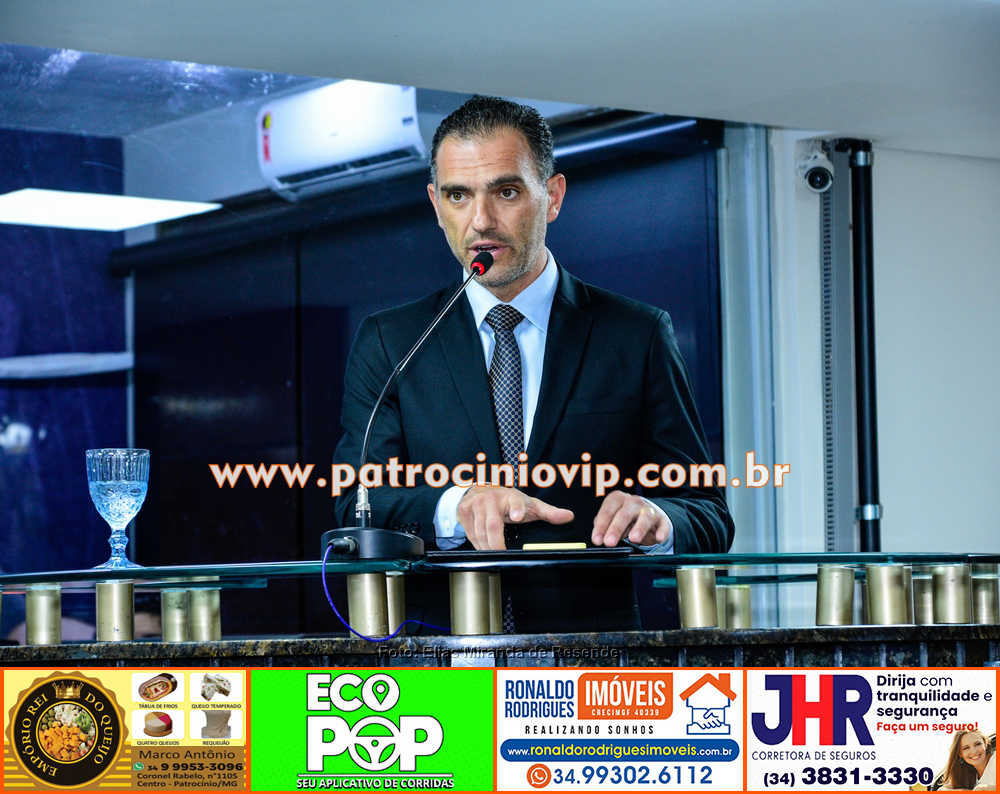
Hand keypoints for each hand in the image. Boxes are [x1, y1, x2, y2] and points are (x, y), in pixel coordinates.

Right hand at [457, 486, 573, 549]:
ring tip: (493, 552)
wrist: (480, 489)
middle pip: (493, 526)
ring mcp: (476, 504)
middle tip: (501, 554)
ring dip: (486, 547)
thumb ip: (549, 512)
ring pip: (480, 532)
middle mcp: (492, 498)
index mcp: (512, 497)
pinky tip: (483, 546)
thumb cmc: (508, 501)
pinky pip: (470, 533)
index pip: (515, 501)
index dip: (517, 508)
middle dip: (497, 544)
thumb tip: (569, 517)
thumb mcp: (529, 505)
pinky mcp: (464, 511)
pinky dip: (477, 543)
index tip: (518, 516)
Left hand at [591, 491, 672, 546]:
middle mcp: (633, 502)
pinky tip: (659, 539)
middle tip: (609, 542)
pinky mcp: (662, 519)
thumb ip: (605, 527)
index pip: (607, 512)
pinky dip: (662, 532)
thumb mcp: (612, 520)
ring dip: (639, 528)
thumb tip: (600, 538)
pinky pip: (663, 525)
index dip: (601, 526)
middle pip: (624, 514)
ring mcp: (648, 509)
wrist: (647, 514)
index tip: (597, 540)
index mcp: (617, 499)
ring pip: (645, 517)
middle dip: (616, 528)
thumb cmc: (624, 518)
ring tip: (634, 539)